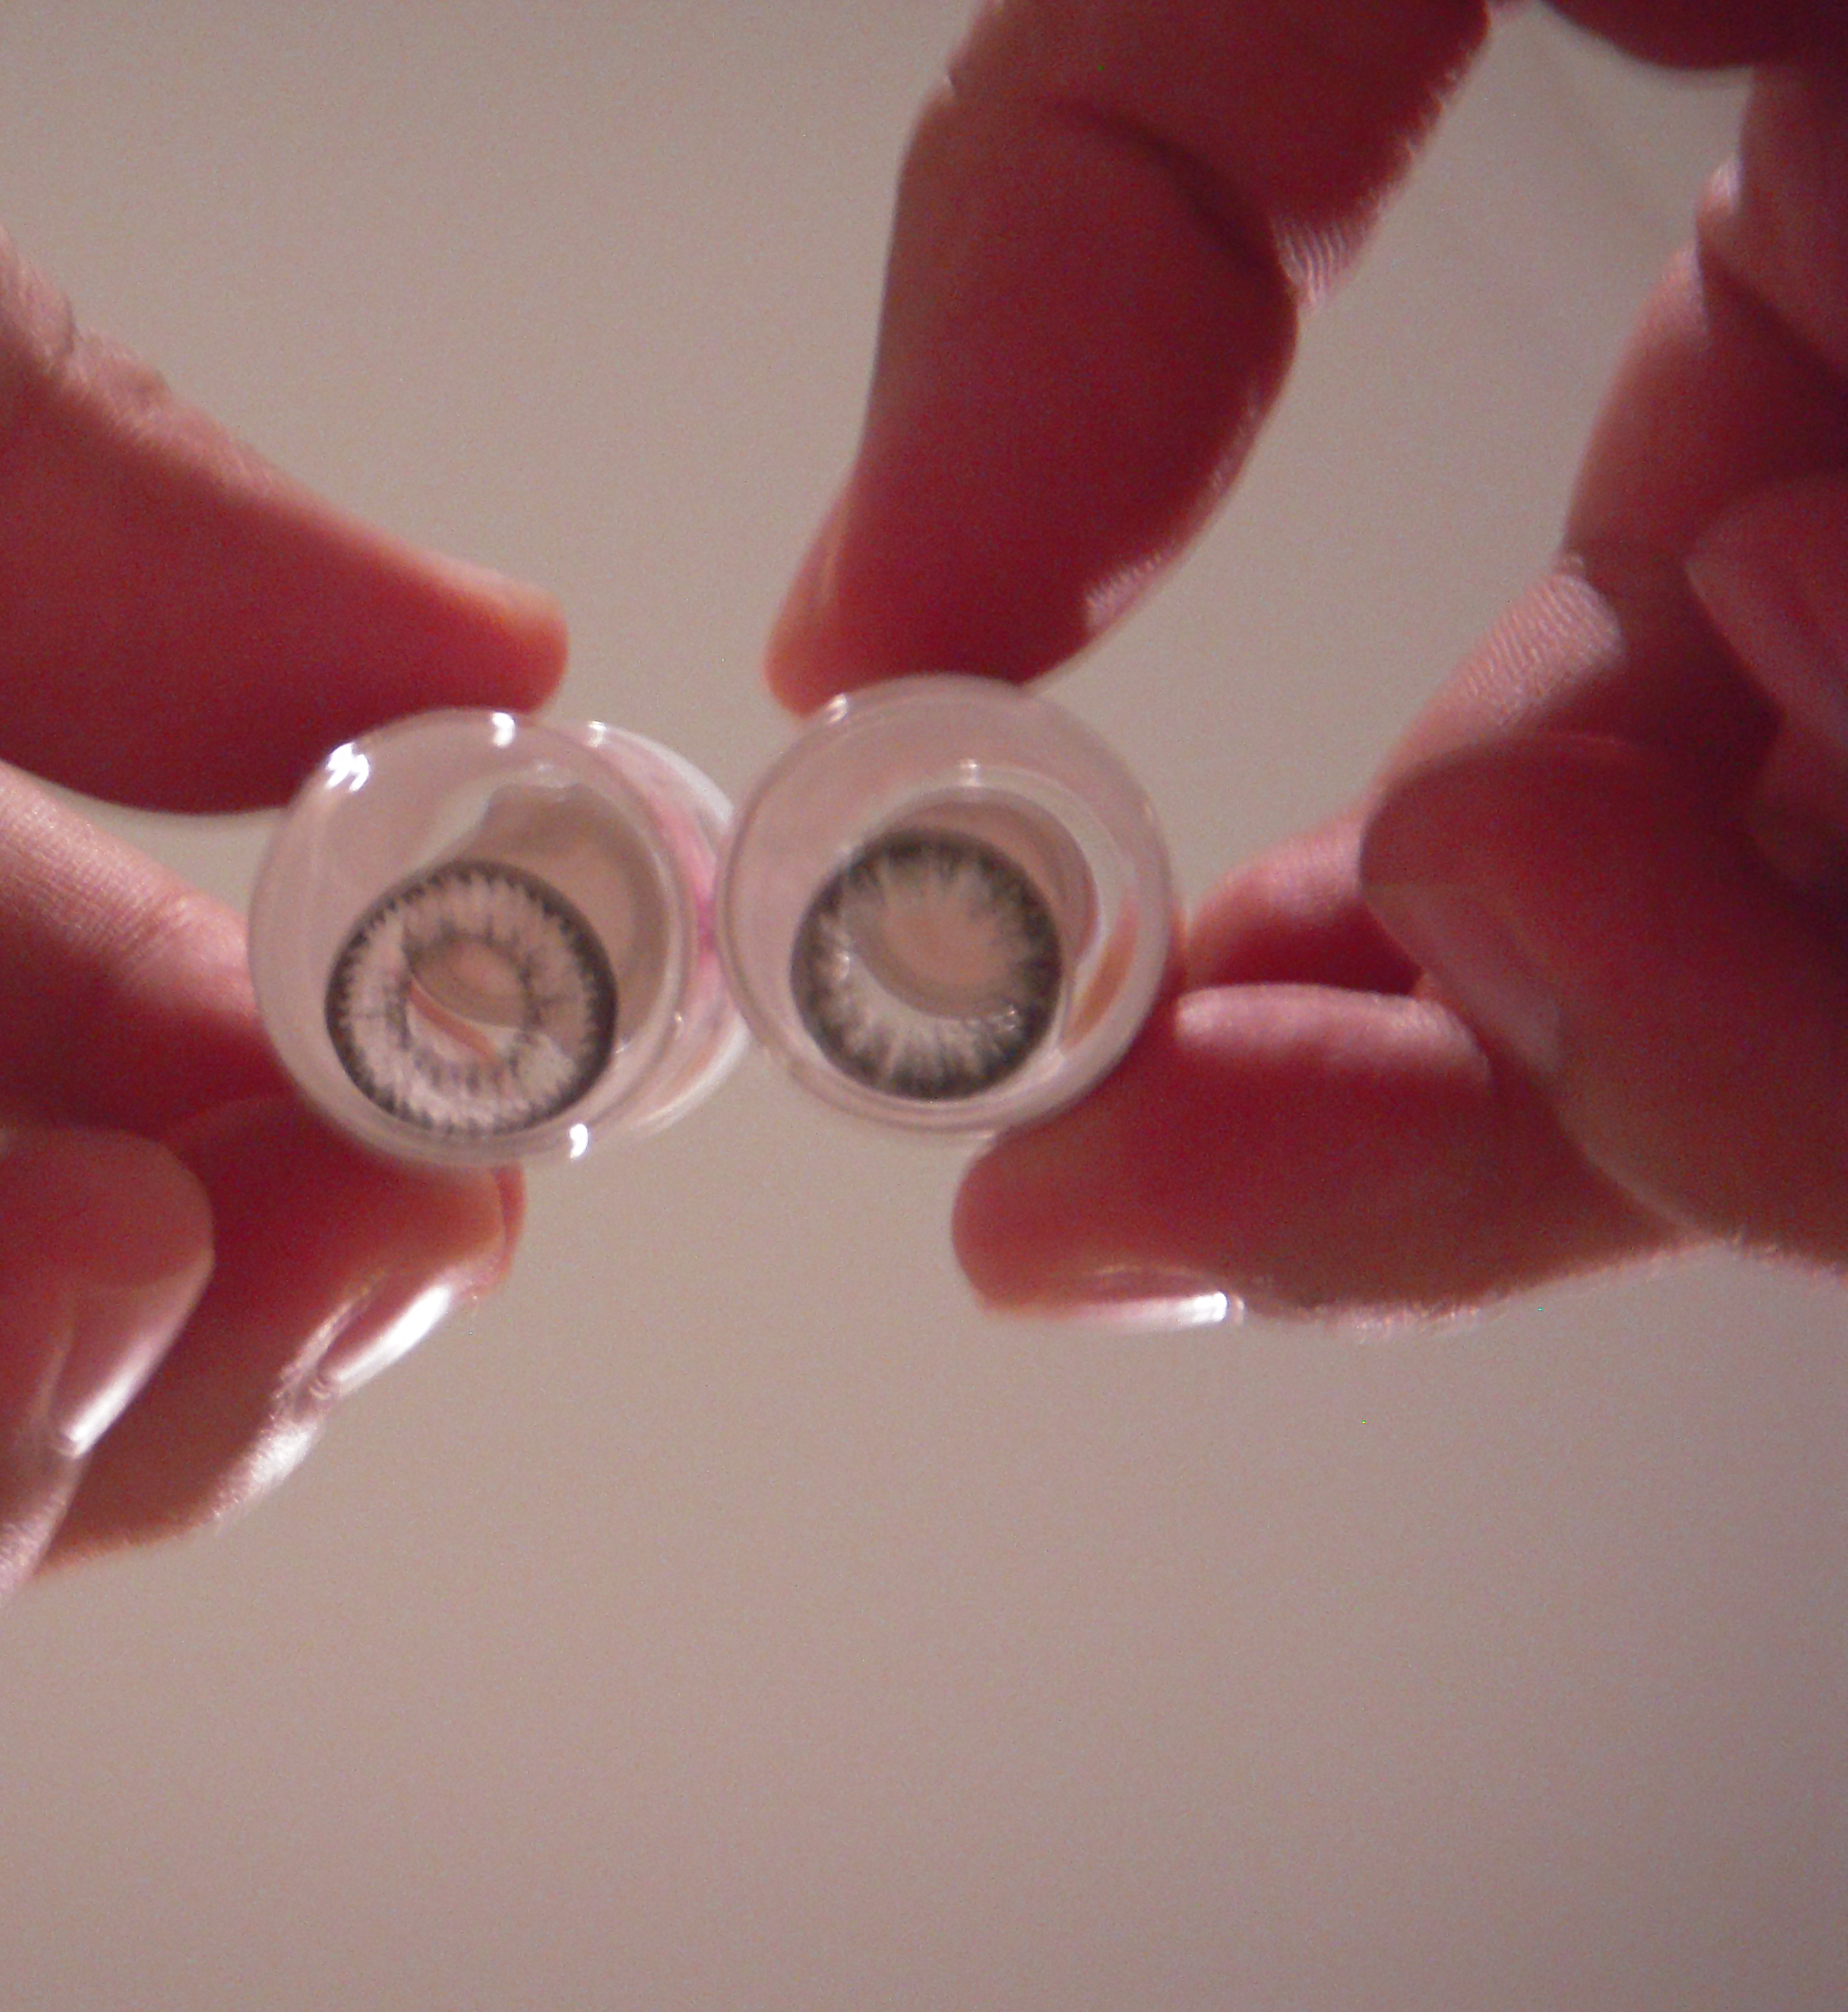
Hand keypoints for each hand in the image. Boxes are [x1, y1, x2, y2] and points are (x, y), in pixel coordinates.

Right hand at [769, 0, 1847, 1321]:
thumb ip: (1084, 196)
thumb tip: (870, 609)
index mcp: (1791, 407)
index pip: (1528, 853)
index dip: (1265, 1038)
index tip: (1033, 1131)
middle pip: (1706, 1024)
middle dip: (1389, 1150)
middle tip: (1117, 1200)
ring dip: (1667, 1043)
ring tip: (1499, 809)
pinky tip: (1788, 597)